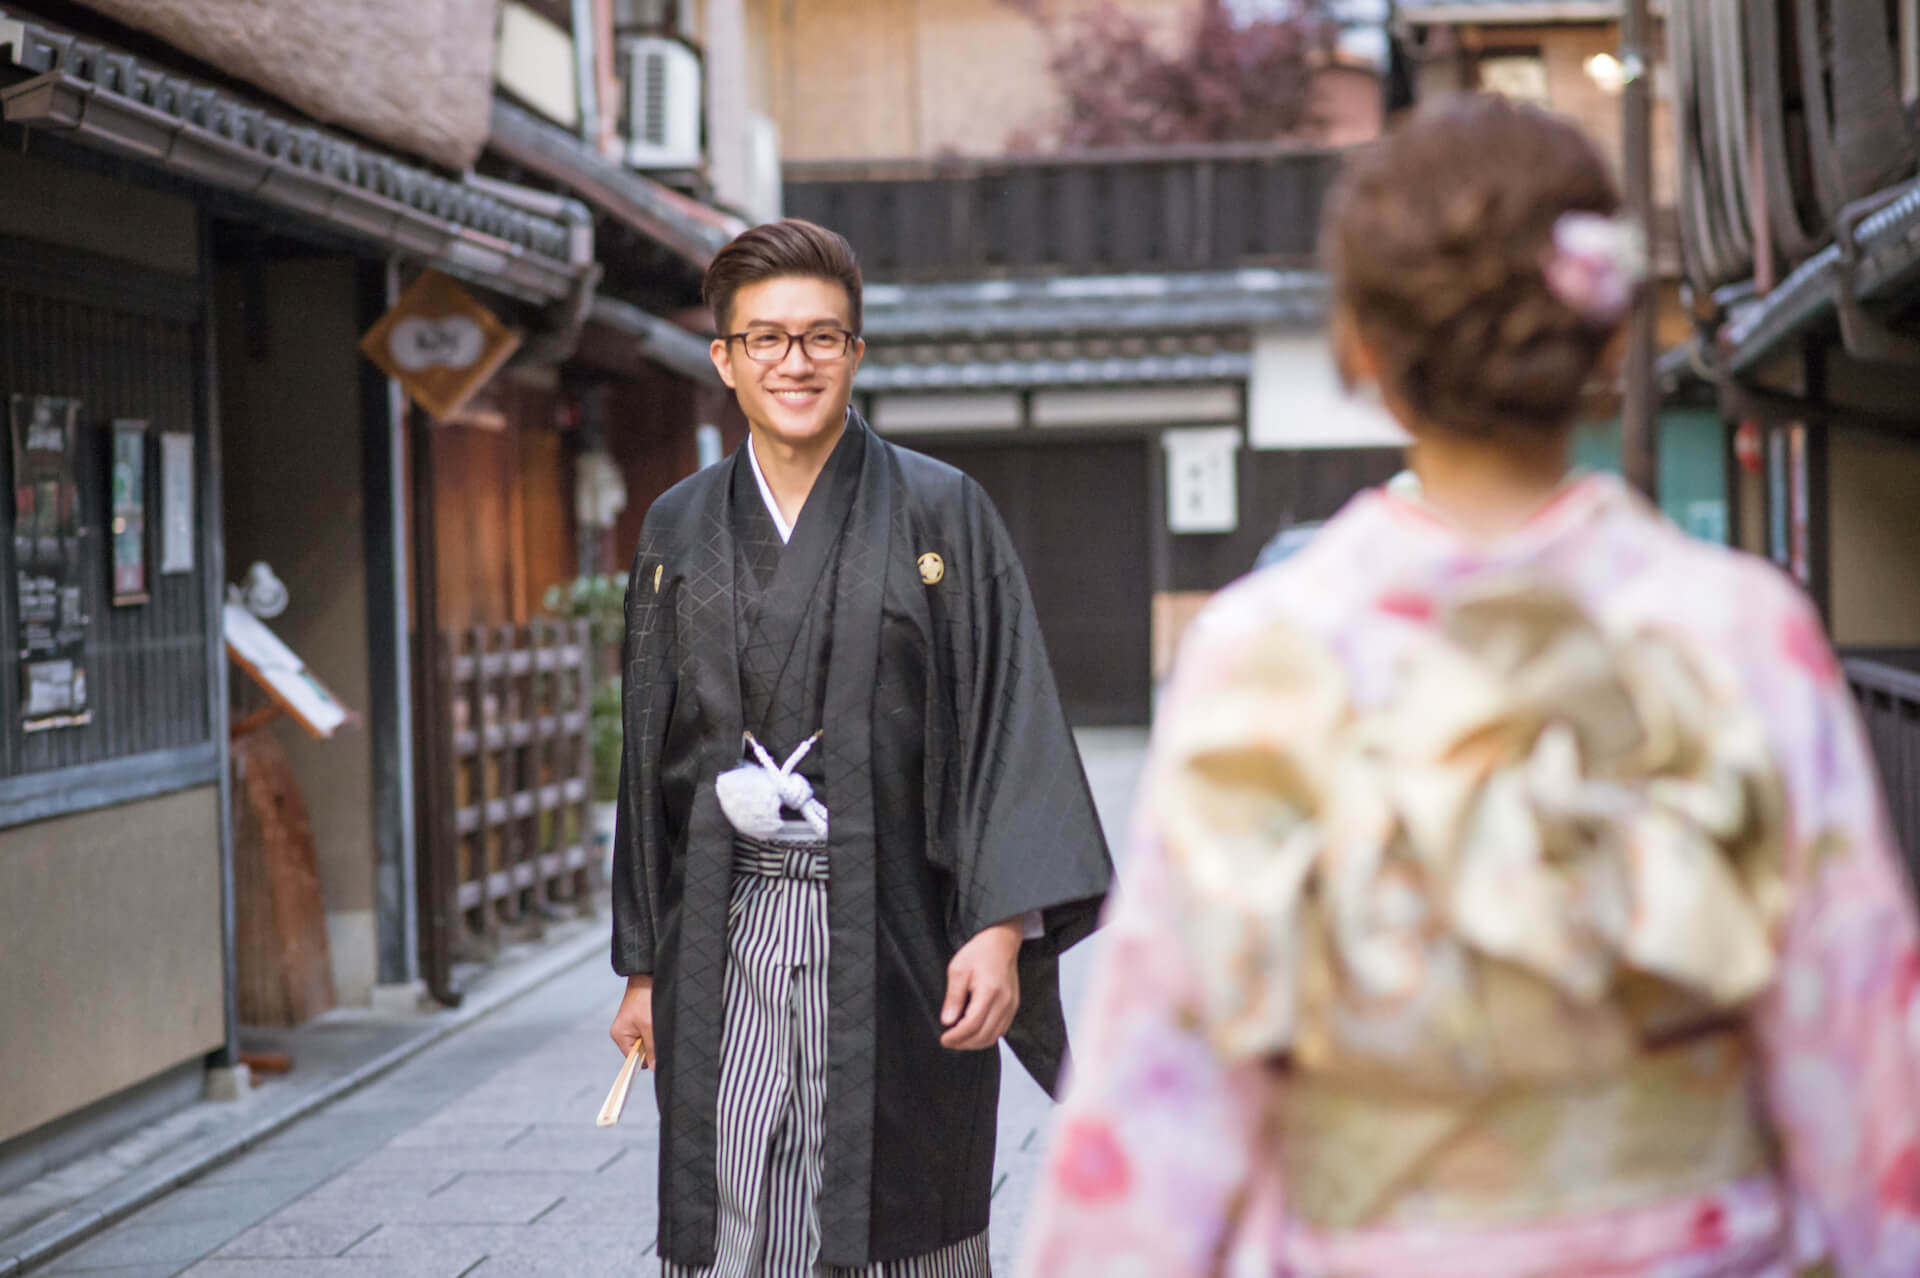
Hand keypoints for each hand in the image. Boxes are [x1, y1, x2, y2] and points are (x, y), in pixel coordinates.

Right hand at [610, 974, 654, 1067]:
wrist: (648, 975)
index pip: (632, 1060)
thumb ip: (652, 1048)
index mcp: (620, 1035)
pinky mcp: (638, 1019)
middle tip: (656, 1030)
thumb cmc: (645, 997)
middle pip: (640, 1051)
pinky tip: (656, 1017)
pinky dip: (654, 1028)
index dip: (645, 1059)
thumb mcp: (651, 1026)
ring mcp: (630, 1026)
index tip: (656, 1053)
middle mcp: (622, 1032)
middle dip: (651, 1045)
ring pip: (646, 1041)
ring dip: (654, 1035)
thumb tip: (653, 1067)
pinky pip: (648, 1031)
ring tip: (656, 1021)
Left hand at [939, 919, 1022, 1050]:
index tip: (943, 1039)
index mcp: (989, 992)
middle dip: (964, 1044)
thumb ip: (953, 998)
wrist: (1001, 942)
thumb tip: (948, 1022)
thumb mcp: (957, 970)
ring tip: (959, 1040)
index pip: (972, 1025)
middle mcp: (1004, 1002)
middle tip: (949, 1042)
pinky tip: (974, 1033)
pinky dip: (987, 1036)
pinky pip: (1002, 1030)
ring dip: (976, 1043)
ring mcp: (1011, 1005)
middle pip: (984, 1035)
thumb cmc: (978, 953)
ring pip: (994, 1036)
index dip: (956, 1037)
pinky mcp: (1013, 1006)